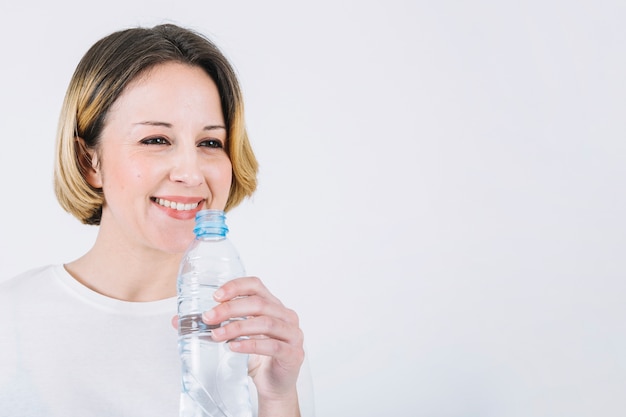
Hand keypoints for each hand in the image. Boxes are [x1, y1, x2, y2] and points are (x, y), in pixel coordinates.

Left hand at [174, 276, 303, 414]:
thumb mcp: (237, 337)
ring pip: (265, 323)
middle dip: (230, 308)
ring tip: (217, 335)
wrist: (275, 384)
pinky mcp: (292, 353)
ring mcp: (292, 334)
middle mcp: (285, 315)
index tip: (216, 296)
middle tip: (208, 318)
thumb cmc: (258, 356)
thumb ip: (214, 326)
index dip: (236, 286)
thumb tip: (179, 321)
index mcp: (273, 305)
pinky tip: (234, 347)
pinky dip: (251, 345)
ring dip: (238, 327)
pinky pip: (272, 346)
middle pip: (259, 303)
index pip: (256, 285)